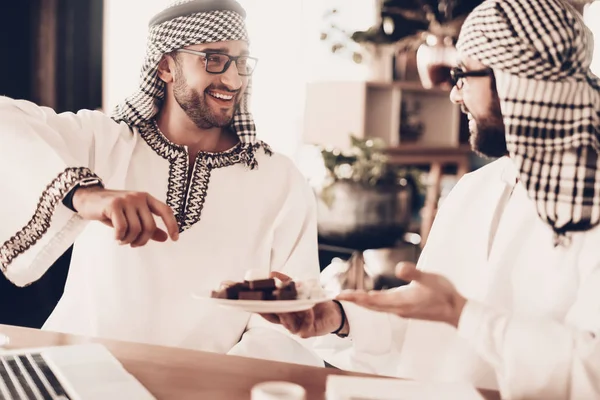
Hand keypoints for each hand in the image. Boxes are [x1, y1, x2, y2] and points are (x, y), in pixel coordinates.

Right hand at [73, 186, 178, 246]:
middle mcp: (139, 197)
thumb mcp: (133, 216)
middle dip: (142, 240)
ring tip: (122, 240)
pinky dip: (119, 237)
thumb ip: (148, 226)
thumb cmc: (113, 209)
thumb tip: (165, 237)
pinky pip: (122, 228)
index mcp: (147, 198)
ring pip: (136, 229)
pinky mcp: (114, 205)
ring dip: (129, 240)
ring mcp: (126, 200)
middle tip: (133, 244)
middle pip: (150, 226)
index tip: (174, 239)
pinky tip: (116, 237)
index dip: (172, 225)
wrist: (89, 198)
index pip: (165, 211)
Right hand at [258, 272, 345, 337]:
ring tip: (285, 302)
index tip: (250, 298)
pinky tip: (308, 308)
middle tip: (263, 300)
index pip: (267, 310)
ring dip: (286, 312)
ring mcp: (296, 328)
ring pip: (286, 322)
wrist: (334, 311)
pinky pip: (304, 324)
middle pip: (273, 317)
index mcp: (283, 312)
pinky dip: (305, 314)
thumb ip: (285, 282)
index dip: (258, 305)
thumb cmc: (314, 300)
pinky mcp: (307, 332)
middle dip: (267, 309)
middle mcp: (287, 321)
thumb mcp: (299, 288)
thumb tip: (271, 273)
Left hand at [337, 262, 466, 327]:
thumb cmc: (444, 294)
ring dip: (362, 302)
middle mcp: (397, 308)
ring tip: (349, 296)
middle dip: (353, 300)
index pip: (371, 300)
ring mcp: (401, 310)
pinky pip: (383, 307)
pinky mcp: (405, 309)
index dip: (355, 297)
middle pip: (370, 305)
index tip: (339, 295)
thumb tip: (399, 268)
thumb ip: (414, 273)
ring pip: (376, 307)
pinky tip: (371, 298)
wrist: (456, 311)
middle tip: (336, 295)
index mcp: (400, 301)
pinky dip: (372, 302)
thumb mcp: (430, 279)